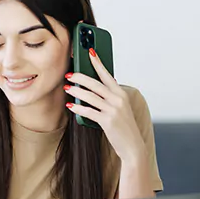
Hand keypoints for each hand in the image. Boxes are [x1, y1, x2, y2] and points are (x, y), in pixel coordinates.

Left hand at [64, 48, 146, 163]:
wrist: (132, 146)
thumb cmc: (124, 127)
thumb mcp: (120, 108)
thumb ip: (110, 97)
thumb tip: (93, 88)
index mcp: (121, 94)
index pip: (107, 74)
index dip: (98, 62)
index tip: (90, 52)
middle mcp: (118, 100)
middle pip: (96, 83)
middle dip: (80, 77)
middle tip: (69, 74)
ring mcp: (113, 110)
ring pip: (90, 96)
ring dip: (76, 91)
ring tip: (67, 88)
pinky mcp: (107, 121)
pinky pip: (89, 111)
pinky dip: (78, 108)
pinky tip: (71, 105)